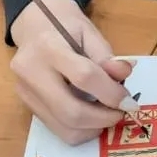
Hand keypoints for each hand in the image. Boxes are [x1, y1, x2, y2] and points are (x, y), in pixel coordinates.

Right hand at [9, 0, 134, 144]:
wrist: (34, 26)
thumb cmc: (65, 26)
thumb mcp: (90, 33)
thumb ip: (106, 56)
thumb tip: (125, 75)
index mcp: (48, 47)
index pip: (84, 77)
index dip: (111, 93)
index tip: (130, 101)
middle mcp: (30, 72)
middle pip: (70, 111)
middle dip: (103, 118)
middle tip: (121, 112)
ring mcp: (25, 92)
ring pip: (64, 127)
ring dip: (94, 128)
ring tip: (108, 114)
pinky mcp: (27, 105)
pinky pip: (57, 128)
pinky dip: (81, 129)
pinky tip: (92, 116)